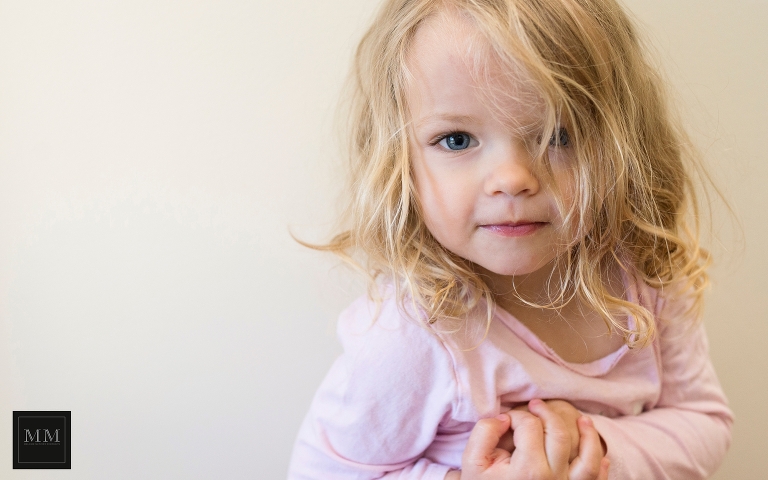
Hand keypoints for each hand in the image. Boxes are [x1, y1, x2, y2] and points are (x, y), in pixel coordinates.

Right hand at [452, 399, 608, 479]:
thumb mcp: (473, 463)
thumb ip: (484, 433)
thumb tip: (504, 418)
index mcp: (527, 469)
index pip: (530, 426)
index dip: (518, 415)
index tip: (507, 420)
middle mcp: (551, 478)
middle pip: (558, 434)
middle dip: (547, 414)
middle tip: (535, 405)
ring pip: (588, 459)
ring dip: (589, 435)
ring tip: (582, 420)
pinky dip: (601, 467)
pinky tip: (601, 455)